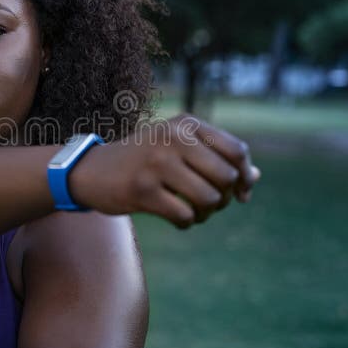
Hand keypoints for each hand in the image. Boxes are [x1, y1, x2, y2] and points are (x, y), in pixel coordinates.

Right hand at [70, 114, 260, 228]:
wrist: (93, 170)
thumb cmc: (144, 160)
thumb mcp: (178, 149)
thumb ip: (216, 159)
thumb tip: (254, 179)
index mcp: (185, 124)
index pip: (236, 151)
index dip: (244, 176)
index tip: (240, 192)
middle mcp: (173, 137)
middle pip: (226, 176)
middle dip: (224, 198)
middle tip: (211, 204)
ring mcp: (157, 162)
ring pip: (208, 199)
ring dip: (206, 214)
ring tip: (195, 213)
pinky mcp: (142, 189)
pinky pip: (185, 216)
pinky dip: (187, 223)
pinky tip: (179, 220)